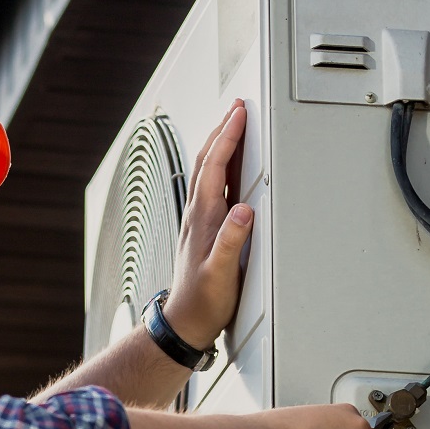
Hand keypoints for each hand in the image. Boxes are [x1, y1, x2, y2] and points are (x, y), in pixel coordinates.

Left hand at [162, 101, 252, 349]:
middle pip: (208, 161)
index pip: (215, 167)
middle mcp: (199, 214)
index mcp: (204, 218)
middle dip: (223, 130)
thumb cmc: (204, 301)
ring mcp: (200, 220)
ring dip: (220, 145)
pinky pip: (212, 187)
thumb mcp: (222, 274)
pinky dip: (221, 167)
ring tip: (233, 126)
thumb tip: (242, 210)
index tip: (239, 114)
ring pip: (208, 171)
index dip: (228, 137)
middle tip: (237, 108)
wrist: (186, 320)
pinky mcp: (205, 229)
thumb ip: (232, 242)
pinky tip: (228, 169)